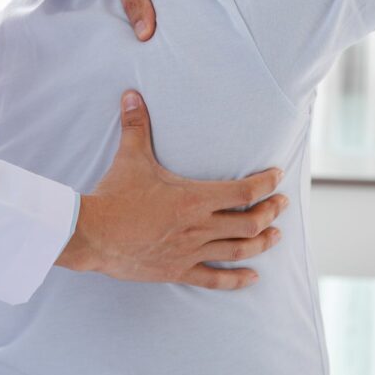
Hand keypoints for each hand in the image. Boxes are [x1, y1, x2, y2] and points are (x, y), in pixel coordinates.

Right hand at [56, 91, 286, 289]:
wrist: (91, 234)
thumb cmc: (114, 195)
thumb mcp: (130, 157)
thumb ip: (136, 125)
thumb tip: (131, 94)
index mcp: (194, 198)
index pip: (243, 192)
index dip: (266, 183)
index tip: (277, 176)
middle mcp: (198, 227)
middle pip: (250, 222)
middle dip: (271, 212)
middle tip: (283, 204)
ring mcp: (190, 251)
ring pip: (238, 250)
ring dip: (262, 242)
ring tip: (277, 235)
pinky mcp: (178, 270)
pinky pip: (214, 279)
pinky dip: (237, 280)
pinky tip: (253, 277)